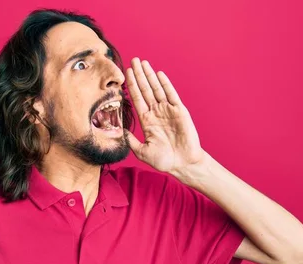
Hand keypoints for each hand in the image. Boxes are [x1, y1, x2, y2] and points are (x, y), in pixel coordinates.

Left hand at [124, 57, 206, 174]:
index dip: (131, 86)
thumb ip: (131, 141)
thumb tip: (120, 131)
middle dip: (139, 75)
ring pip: (157, 89)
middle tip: (133, 60)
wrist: (182, 164)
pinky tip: (158, 74)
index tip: (125, 74)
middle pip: (145, 89)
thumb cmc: (163, 160)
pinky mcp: (179, 112)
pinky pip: (171, 95)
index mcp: (147, 121)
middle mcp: (156, 112)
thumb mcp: (142, 151)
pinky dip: (165, 84)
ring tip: (143, 63)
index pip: (137, 99)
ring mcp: (168, 111)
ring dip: (149, 75)